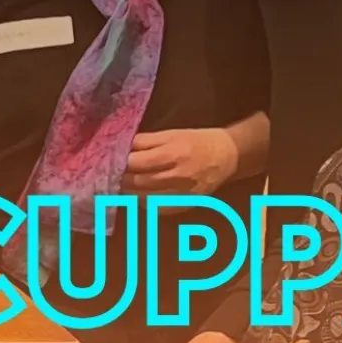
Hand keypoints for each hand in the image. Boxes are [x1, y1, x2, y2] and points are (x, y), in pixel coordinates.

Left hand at [123, 128, 238, 194]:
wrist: (227, 156)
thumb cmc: (196, 141)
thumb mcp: (171, 134)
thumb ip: (145, 141)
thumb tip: (121, 149)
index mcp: (174, 154)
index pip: (138, 163)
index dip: (122, 162)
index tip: (115, 160)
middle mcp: (178, 177)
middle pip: (139, 182)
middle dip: (123, 178)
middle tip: (116, 173)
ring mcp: (183, 194)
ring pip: (145, 198)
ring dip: (131, 192)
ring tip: (124, 184)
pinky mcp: (185, 205)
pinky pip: (157, 208)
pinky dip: (145, 202)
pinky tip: (141, 194)